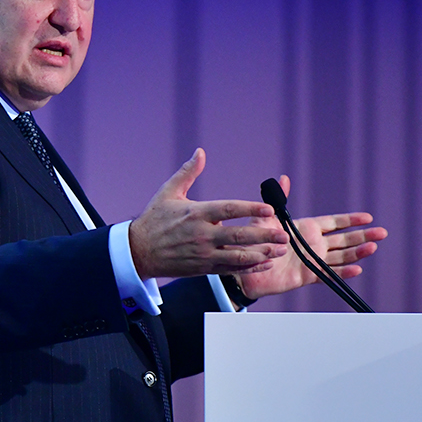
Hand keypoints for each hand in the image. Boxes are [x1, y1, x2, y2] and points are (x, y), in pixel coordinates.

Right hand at [128, 149, 288, 278]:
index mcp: (196, 213)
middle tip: (284, 235)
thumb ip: (188, 172)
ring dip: (262, 254)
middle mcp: (202, 234)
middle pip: (239, 235)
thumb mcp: (168, 192)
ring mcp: (203, 253)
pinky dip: (249, 267)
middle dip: (264, 235)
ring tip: (279, 251)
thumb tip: (200, 152)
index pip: (229, 210)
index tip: (269, 209)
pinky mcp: (203, 268)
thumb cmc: (154, 220)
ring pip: (238, 255)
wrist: (138, 251)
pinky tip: (264, 263)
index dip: (250, 208)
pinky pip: (230, 269)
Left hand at [234, 175, 387, 300]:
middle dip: (363, 235)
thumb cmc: (253, 241)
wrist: (243, 268)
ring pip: (341, 256)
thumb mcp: (265, 218)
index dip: (350, 220)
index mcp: (306, 228)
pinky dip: (342, 272)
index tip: (368, 217)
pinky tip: (357, 268)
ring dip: (357, 252)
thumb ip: (277, 200)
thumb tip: (281, 178)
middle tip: (382, 233)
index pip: (334, 222)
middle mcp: (313, 244)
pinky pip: (328, 274)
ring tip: (373, 247)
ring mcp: (312, 260)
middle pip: (344, 239)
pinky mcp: (308, 275)